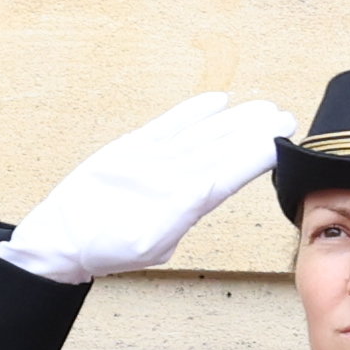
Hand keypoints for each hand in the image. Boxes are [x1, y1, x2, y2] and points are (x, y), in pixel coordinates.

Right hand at [0, 93, 298, 285]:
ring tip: (261, 106)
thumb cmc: (105, 248)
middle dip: (253, 133)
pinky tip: (215, 101)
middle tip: (285, 114)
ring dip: (231, 121)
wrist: (64, 238)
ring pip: (201, 134)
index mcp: (187, 205)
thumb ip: (179, 214)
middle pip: (222, 150)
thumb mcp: (148, 240)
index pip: (230, 176)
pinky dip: (190, 112)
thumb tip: (206, 190)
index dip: (257, 156)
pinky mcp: (133, 149)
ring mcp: (157, 162)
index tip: (283, 140)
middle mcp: (177, 179)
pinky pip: (167, 125)